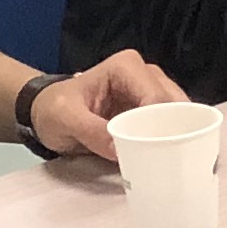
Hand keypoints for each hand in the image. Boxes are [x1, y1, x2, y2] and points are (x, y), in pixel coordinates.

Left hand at [29, 50, 181, 164]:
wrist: (47, 113)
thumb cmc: (54, 110)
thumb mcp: (65, 119)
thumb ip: (91, 131)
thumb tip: (121, 150)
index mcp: (126, 67)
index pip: (156, 98)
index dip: (160, 125)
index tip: (155, 152)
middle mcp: (146, 73)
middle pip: (174, 105)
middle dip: (172, 132)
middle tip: (166, 160)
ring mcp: (152, 91)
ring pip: (179, 115)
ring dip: (174, 137)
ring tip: (166, 160)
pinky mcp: (153, 110)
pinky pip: (172, 124)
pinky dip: (169, 140)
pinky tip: (163, 157)